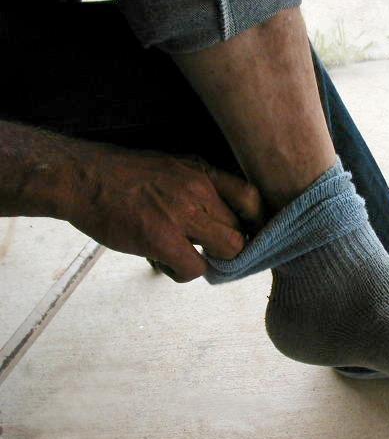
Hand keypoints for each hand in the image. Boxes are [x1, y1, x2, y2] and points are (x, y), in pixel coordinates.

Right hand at [68, 148, 263, 281]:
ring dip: (210, 261)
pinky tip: (163, 261)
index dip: (256, 223)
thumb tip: (222, 217)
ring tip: (184, 254)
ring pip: (227, 251)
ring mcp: (182, 214)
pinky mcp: (162, 238)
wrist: (82, 178)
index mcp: (202, 172)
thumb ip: (200, 187)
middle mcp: (198, 190)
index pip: (251, 198)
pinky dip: (182, 272)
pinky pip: (194, 269)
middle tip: (207, 252)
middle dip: (228, 248)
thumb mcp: (172, 166)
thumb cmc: (126, 175)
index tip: (249, 236)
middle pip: (240, 232)